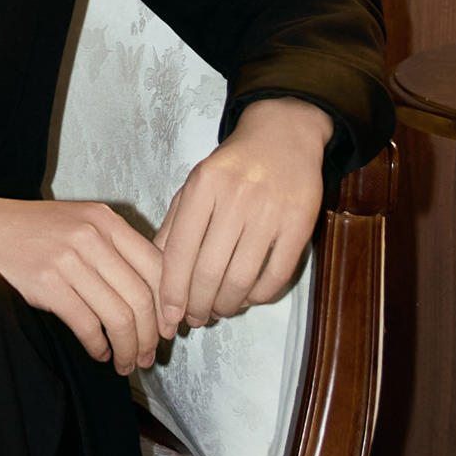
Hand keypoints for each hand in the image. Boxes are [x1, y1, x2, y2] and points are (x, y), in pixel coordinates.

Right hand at [0, 183, 165, 374]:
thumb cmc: (27, 230)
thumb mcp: (77, 222)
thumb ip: (113, 246)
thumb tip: (151, 292)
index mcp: (105, 220)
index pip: (157, 266)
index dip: (169, 304)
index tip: (169, 328)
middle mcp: (91, 237)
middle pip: (142, 297)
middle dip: (152, 335)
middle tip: (150, 355)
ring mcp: (68, 260)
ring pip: (118, 316)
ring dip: (128, 347)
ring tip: (127, 362)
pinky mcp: (46, 284)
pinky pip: (87, 324)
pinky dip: (99, 346)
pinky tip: (99, 353)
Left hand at [154, 96, 330, 334]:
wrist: (282, 136)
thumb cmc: (230, 168)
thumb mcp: (194, 186)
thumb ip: (174, 226)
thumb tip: (155, 274)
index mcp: (202, 188)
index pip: (179, 251)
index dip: (171, 290)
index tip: (168, 315)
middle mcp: (235, 199)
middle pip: (209, 270)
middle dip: (198, 304)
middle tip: (193, 319)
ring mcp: (270, 212)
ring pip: (242, 277)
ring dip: (226, 305)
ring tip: (217, 311)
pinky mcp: (300, 224)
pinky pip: (277, 274)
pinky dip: (259, 296)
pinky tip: (247, 299)